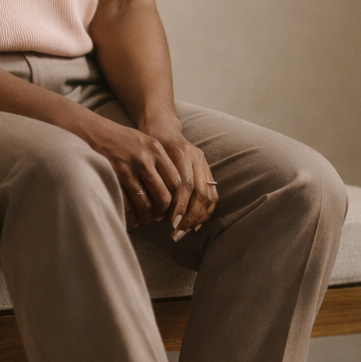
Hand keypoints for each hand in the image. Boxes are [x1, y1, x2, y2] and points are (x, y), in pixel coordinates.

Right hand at [82, 116, 182, 227]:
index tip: (170, 207)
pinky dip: (131, 216)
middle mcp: (144, 159)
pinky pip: (127, 205)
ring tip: (144, 219)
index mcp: (156, 149)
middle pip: (163, 196)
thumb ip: (159, 160)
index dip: (175, 200)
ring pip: (145, 204)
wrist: (93, 131)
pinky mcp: (113, 177)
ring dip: (146, 216)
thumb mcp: (145, 141)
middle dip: (161, 212)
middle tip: (157, 217)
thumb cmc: (121, 139)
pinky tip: (132, 218)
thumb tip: (172, 190)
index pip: (176, 181)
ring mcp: (128, 169)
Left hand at [141, 122, 217, 238]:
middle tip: (177, 232)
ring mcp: (204, 163)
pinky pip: (212, 194)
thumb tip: (153, 209)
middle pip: (199, 193)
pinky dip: (206, 211)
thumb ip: (153, 178)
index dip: (180, 207)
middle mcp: (196, 157)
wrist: (162, 129)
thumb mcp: (147, 157)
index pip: (185, 185)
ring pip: (208, 196)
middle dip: (190, 217)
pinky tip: (196, 224)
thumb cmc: (149, 145)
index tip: (171, 223)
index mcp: (181, 153)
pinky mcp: (207, 170)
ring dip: (198, 217)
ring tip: (185, 231)